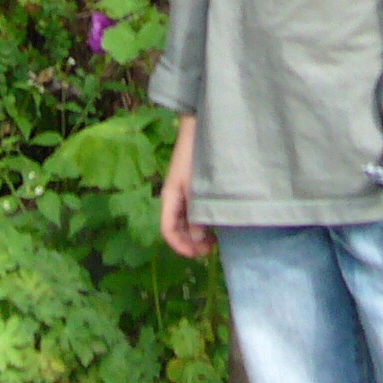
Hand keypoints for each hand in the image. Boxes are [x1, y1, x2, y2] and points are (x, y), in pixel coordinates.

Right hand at [158, 113, 212, 259]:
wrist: (200, 127)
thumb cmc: (195, 156)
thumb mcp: (195, 187)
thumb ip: (195, 213)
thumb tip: (197, 238)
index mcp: (169, 198)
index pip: (167, 230)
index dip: (180, 246)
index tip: (197, 254)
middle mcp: (174, 198)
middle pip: (176, 228)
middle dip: (190, 242)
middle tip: (210, 249)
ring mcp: (183, 193)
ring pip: (186, 221)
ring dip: (197, 234)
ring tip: (214, 240)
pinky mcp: (193, 187)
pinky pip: (193, 211)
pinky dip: (201, 222)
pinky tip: (214, 224)